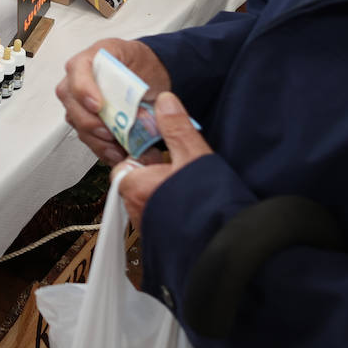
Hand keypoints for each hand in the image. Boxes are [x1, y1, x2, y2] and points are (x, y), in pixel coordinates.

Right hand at [56, 37, 170, 165]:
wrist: (150, 75)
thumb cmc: (145, 65)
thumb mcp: (145, 65)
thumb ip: (134, 84)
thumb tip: (131, 107)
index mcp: (95, 56)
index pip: (78, 69)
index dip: (84, 89)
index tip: (97, 106)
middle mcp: (80, 77)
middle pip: (71, 100)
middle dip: (90, 121)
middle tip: (109, 133)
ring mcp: (79, 98)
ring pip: (76, 121)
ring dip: (96, 139)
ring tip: (117, 148)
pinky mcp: (85, 117)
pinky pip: (86, 135)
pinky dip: (101, 148)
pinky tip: (116, 153)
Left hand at [114, 92, 212, 227]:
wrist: (222, 244)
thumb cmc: (205, 204)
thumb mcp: (193, 155)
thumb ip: (177, 127)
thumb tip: (165, 102)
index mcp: (134, 185)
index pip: (125, 163)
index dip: (143, 155)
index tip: (161, 153)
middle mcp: (134, 208)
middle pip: (134, 181)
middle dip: (152, 173)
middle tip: (176, 169)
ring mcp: (144, 227)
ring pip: (145, 199)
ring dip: (159, 192)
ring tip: (183, 187)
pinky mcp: (156, 240)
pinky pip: (155, 217)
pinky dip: (166, 209)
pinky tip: (186, 205)